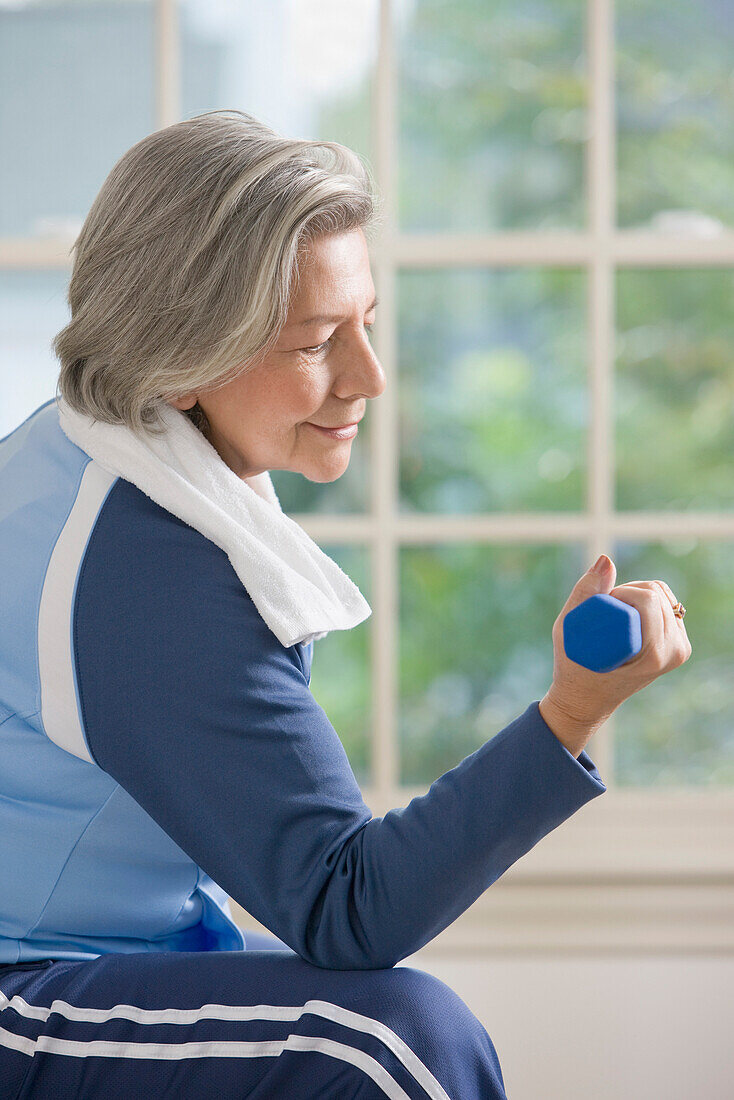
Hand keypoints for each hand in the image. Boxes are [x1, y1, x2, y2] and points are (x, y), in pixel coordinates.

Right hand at [539, 555, 691, 757]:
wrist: (587, 699)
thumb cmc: (573, 666)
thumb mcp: (569, 629)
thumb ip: (585, 592)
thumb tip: (607, 558)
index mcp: (655, 653)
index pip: (648, 599)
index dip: (620, 592)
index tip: (599, 606)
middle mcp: (674, 651)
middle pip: (656, 594)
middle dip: (627, 592)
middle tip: (603, 611)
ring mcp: (680, 649)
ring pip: (663, 595)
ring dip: (635, 595)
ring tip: (613, 615)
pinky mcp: (679, 645)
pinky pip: (666, 604)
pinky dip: (646, 601)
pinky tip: (629, 614)